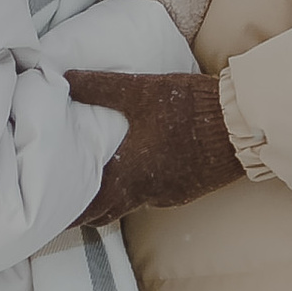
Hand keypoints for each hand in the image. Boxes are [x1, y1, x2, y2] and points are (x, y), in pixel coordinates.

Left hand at [69, 70, 249, 225]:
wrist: (239, 125)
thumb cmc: (187, 109)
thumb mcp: (139, 91)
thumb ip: (100, 87)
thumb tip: (66, 78)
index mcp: (128, 176)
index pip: (88, 207)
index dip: (68, 211)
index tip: (52, 209)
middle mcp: (146, 193)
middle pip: (106, 213)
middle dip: (86, 209)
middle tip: (68, 200)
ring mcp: (169, 195)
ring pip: (131, 204)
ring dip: (113, 199)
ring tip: (98, 186)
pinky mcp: (188, 189)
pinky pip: (155, 196)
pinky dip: (139, 190)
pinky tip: (140, 173)